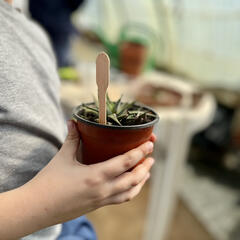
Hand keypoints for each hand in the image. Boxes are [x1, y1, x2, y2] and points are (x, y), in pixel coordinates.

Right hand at [26, 120, 154, 225]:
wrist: (36, 209)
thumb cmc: (48, 183)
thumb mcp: (62, 157)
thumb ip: (72, 138)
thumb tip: (74, 122)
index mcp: (96, 176)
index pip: (126, 162)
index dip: (141, 152)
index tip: (150, 144)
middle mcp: (103, 190)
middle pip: (134, 178)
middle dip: (146, 166)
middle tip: (151, 156)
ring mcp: (101, 200)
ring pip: (131, 192)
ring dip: (142, 180)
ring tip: (147, 170)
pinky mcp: (98, 206)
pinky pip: (121, 199)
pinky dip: (132, 191)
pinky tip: (131, 185)